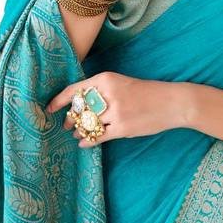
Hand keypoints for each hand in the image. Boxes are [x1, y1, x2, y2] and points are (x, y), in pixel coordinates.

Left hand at [45, 72, 186, 145]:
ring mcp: (116, 112)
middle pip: (79, 109)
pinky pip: (98, 137)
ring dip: (79, 130)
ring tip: (76, 133)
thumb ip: (102, 91)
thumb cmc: (147, 93)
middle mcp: (108, 94)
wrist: (173, 102)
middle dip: (70, 119)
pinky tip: (84, 143)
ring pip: (87, 124)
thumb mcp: (122, 84)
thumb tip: (79, 104)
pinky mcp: (123, 127)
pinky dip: (88, 141)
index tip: (49, 108)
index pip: (75, 90)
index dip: (59, 101)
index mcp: (106, 79)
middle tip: (66, 125)